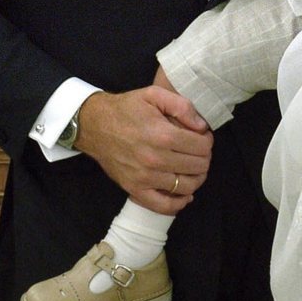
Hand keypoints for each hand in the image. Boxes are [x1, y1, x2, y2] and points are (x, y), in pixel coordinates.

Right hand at [75, 87, 211, 213]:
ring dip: (197, 178)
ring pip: (186, 186)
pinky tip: (185, 193)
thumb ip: (182, 106)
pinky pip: (164, 206)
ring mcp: (144, 177)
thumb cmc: (125, 109)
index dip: (207, 141)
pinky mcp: (134, 189)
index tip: (202, 137)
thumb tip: (202, 127)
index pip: (202, 147)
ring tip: (193, 168)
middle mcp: (155, 159)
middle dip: (204, 158)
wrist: (94, 125)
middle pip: (198, 167)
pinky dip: (179, 203)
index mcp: (162, 135)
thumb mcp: (153, 95)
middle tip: (198, 151)